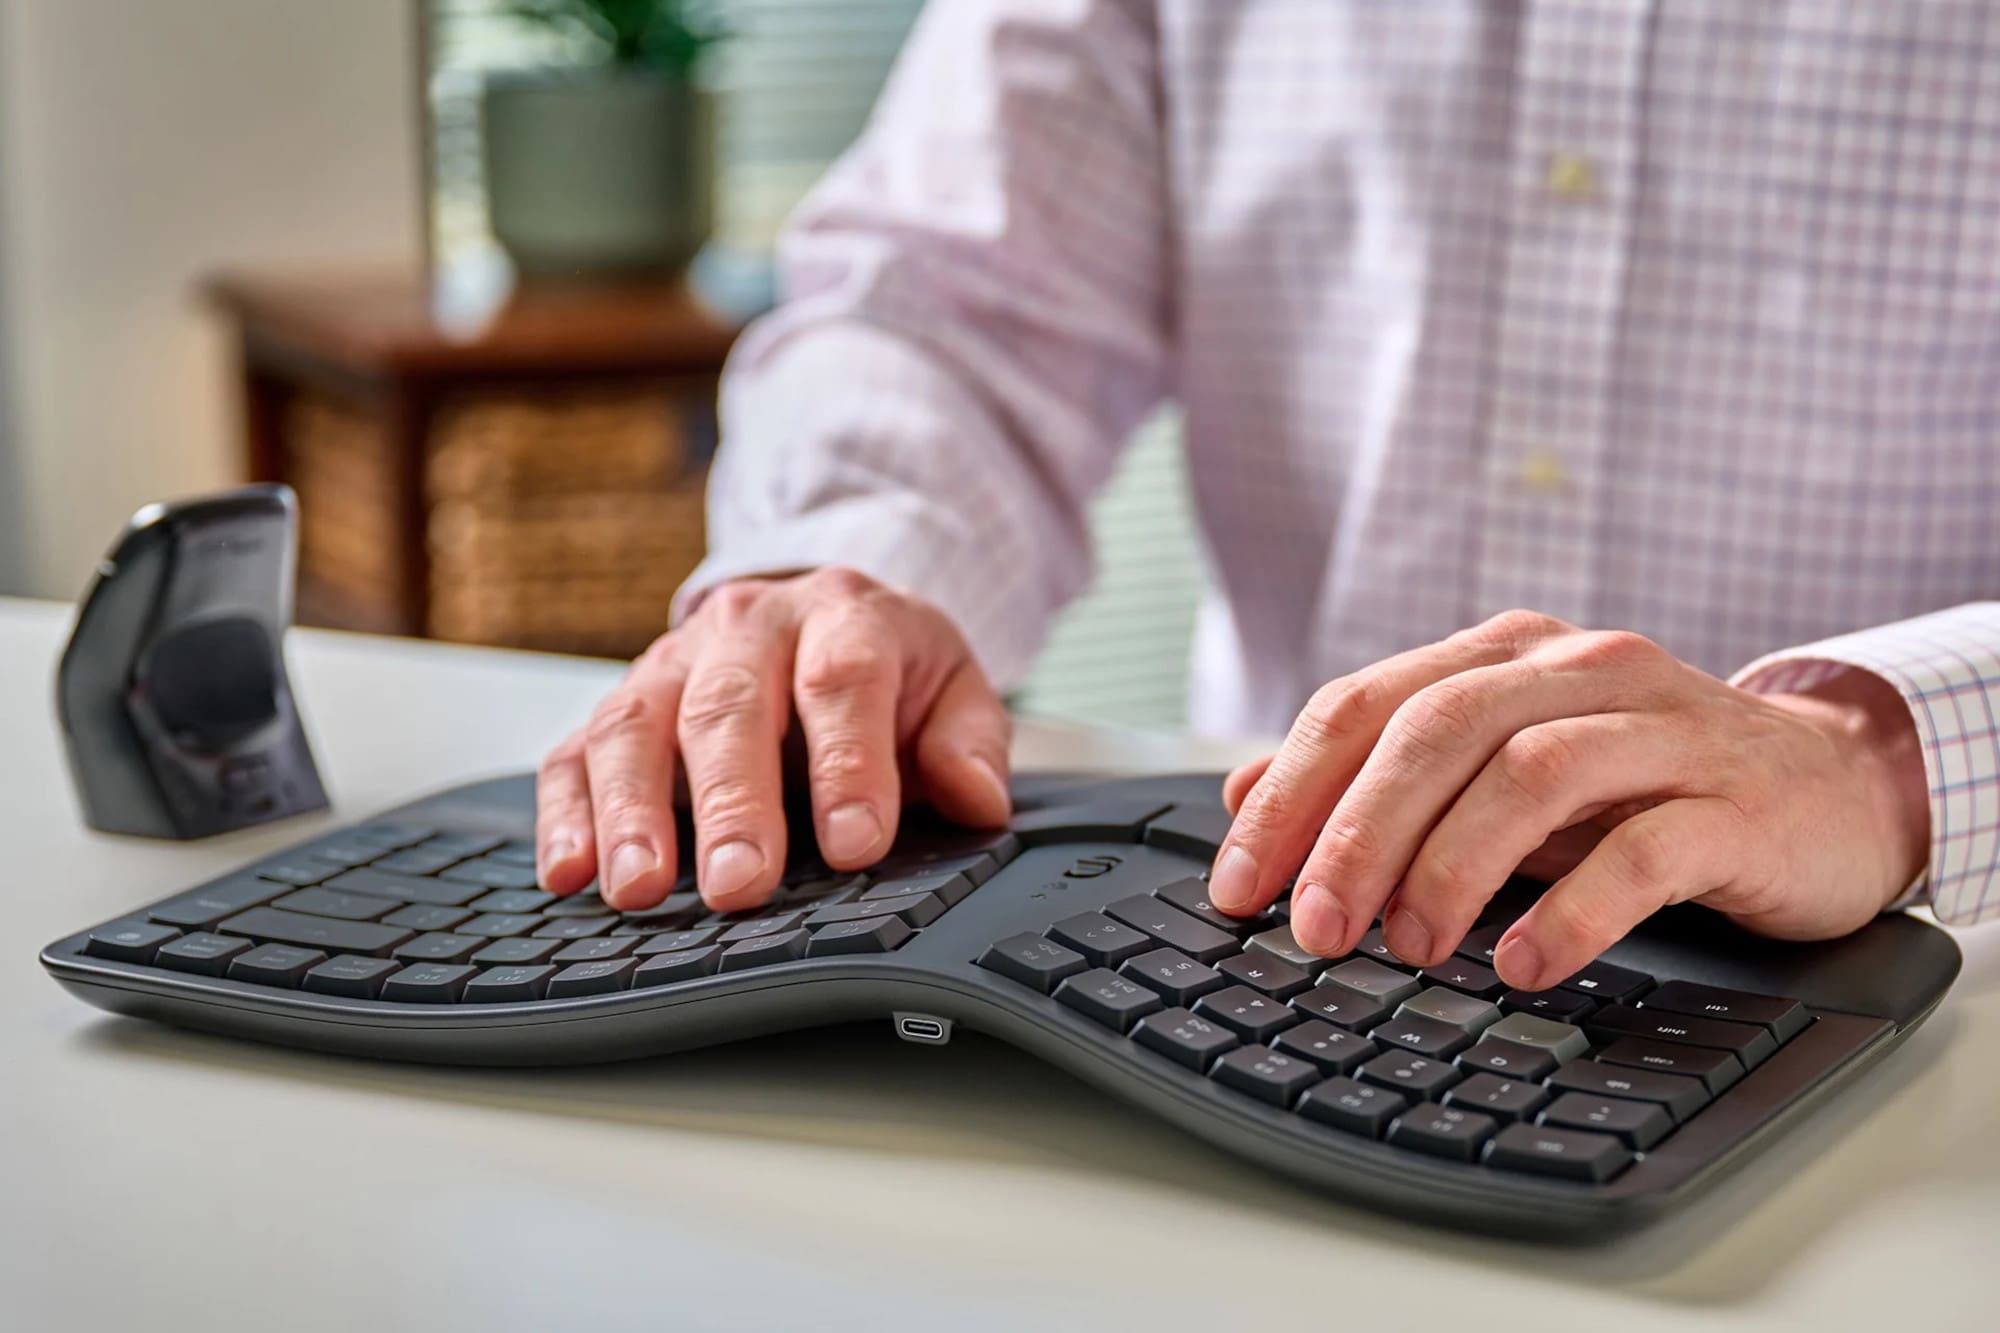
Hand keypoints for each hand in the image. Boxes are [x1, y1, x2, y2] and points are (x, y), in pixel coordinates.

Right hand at [535, 568, 1011, 911]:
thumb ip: (970, 742)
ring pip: (636, 726)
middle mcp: (746, 628)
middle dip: (732, 801)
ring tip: (639, 889)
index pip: (843, 681)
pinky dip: (566, 814)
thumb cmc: (886, 669)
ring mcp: (672, 663)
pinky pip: (575, 753)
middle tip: (737, 883)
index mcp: (842, 616)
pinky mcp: (622, 706)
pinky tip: (570, 872)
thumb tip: (978, 799)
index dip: (848, 763)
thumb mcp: (953, 688)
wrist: (820, 617)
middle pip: (730, 707)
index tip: (855, 843)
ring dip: (631, 813)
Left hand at [1210, 611, 1929, 989]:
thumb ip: (1383, 777)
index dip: (1290, 793)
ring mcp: (1661, 728)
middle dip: (1357, 833)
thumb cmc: (1643, 782)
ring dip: (1451, 868)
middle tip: (1316, 927)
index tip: (1239, 884)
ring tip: (1411, 948)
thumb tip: (1243, 795)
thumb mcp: (1499, 768)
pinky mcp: (1734, 802)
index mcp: (1505, 655)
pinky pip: (1644, 849)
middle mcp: (1578, 669)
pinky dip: (1574, 909)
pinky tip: (1525, 963)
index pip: (1366, 704)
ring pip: (1531, 774)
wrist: (1829, 785)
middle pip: (1437, 729)